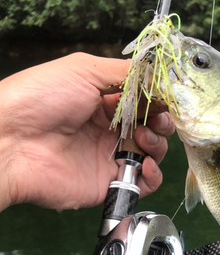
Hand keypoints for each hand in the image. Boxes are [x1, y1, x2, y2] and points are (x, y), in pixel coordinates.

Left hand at [0, 52, 173, 211]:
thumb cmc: (40, 98)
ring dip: (158, 144)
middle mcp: (108, 130)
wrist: (11, 141)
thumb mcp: (83, 70)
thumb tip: (159, 77)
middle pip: (151, 127)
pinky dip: (153, 175)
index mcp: (103, 102)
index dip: (159, 100)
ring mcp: (109, 157)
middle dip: (162, 122)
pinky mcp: (108, 183)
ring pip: (152, 154)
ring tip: (143, 138)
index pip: (143, 101)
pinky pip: (143, 184)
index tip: (169, 98)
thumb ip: (125, 73)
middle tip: (158, 120)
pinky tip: (146, 164)